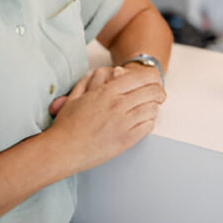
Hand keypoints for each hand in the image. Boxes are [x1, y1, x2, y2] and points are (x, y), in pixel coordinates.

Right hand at [45, 65, 165, 172]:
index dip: (153, 77)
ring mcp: (124, 123)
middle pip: (153, 92)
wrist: (62, 150)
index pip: (142, 77)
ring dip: (154, 107)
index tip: (154, 81)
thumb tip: (108, 72)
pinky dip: (149, 121)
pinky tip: (143, 121)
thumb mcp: (76, 95)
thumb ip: (92, 80)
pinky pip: (148, 126)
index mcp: (107, 91)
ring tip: (150, 108)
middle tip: (159, 95)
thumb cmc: (67, 124)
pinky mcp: (126, 140)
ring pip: (153, 108)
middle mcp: (118, 105)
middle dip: (159, 92)